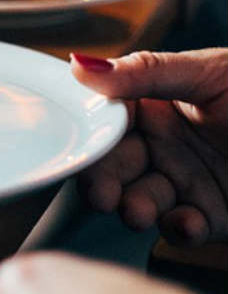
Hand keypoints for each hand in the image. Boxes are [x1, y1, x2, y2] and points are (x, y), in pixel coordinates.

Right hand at [71, 49, 227, 243]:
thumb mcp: (213, 72)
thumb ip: (146, 72)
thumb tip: (81, 64)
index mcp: (159, 102)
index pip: (109, 121)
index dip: (92, 139)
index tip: (80, 153)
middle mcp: (169, 143)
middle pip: (118, 166)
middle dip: (105, 182)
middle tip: (103, 195)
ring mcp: (190, 180)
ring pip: (144, 199)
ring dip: (136, 208)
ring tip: (140, 210)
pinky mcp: (215, 215)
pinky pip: (185, 227)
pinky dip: (180, 229)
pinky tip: (187, 222)